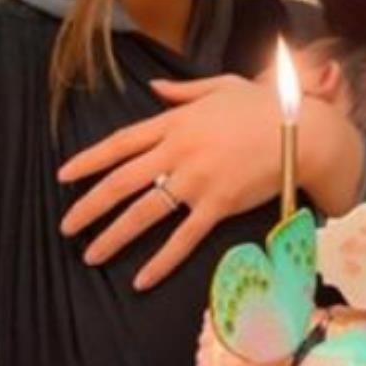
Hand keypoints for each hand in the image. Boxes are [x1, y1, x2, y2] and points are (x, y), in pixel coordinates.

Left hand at [58, 75, 363, 289]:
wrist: (301, 130)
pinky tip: (141, 279)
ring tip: (91, 255)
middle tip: (66, 226)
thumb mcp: (221, 86)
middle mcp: (179, 151)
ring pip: (144, 212)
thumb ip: (183, 90)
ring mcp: (198, 180)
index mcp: (176, 123)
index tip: (64, 176)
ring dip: (113, 236)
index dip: (89, 160)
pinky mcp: (219, 204)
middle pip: (122, 182)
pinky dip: (161, 261)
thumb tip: (154, 88)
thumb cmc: (264, 105)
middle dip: (89, 205)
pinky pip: (184, 238)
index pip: (121, 143)